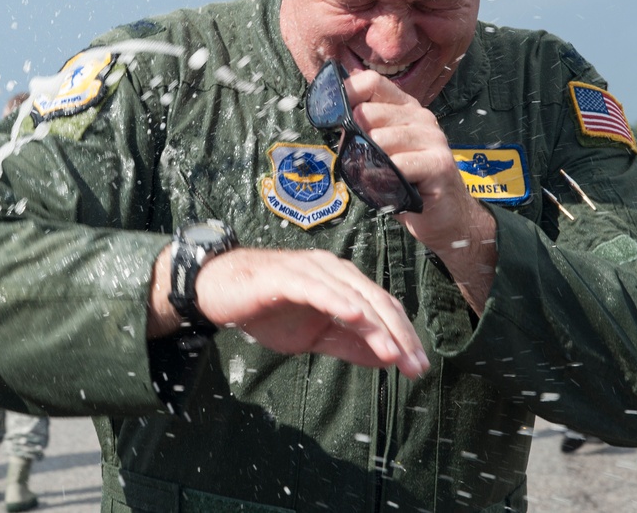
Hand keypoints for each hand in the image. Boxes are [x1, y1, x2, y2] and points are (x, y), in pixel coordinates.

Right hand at [150, 245, 428, 379]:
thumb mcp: (313, 336)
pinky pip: (317, 288)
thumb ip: (348, 343)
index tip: (418, 367)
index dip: (403, 335)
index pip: (383, 306)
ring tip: (393, 352)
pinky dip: (337, 300)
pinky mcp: (285, 275)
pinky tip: (355, 316)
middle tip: (415, 366)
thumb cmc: (266, 309)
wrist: (218, 292)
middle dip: (399, 334)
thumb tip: (386, 358)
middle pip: (376, 300)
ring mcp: (310, 270)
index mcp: (342, 281)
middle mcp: (332, 269)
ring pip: (353, 296)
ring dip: (376, 325)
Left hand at [344, 70, 497, 313]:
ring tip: (378, 178)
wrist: (447, 218)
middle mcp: (420, 117)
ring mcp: (433, 138)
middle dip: (357, 139)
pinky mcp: (439, 163)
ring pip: (381, 139)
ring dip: (371, 163)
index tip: (334, 115)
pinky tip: (387, 187)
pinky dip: (384, 178)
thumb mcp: (381, 154)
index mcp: (405, 108)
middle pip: (370, 112)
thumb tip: (335, 124)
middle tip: (364, 163)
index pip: (372, 82)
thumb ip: (362, 135)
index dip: (348, 93)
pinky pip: (398, 164)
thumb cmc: (409, 185)